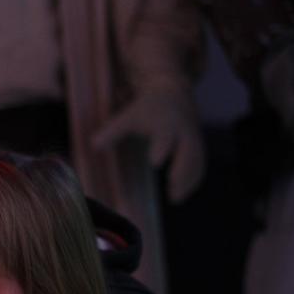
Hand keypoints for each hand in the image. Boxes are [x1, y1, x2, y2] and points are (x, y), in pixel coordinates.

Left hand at [91, 86, 205, 202]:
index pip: (166, 135)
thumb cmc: (147, 109)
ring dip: (188, 180)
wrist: (173, 94)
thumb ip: (112, 131)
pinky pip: (200, 165)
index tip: (155, 162)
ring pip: (196, 161)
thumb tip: (93, 145)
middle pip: (188, 151)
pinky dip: (193, 180)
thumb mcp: (129, 116)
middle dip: (182, 169)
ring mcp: (194, 139)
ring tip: (174, 198)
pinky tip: (179, 195)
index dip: (162, 148)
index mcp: (165, 122)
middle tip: (171, 187)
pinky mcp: (198, 147)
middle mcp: (183, 131)